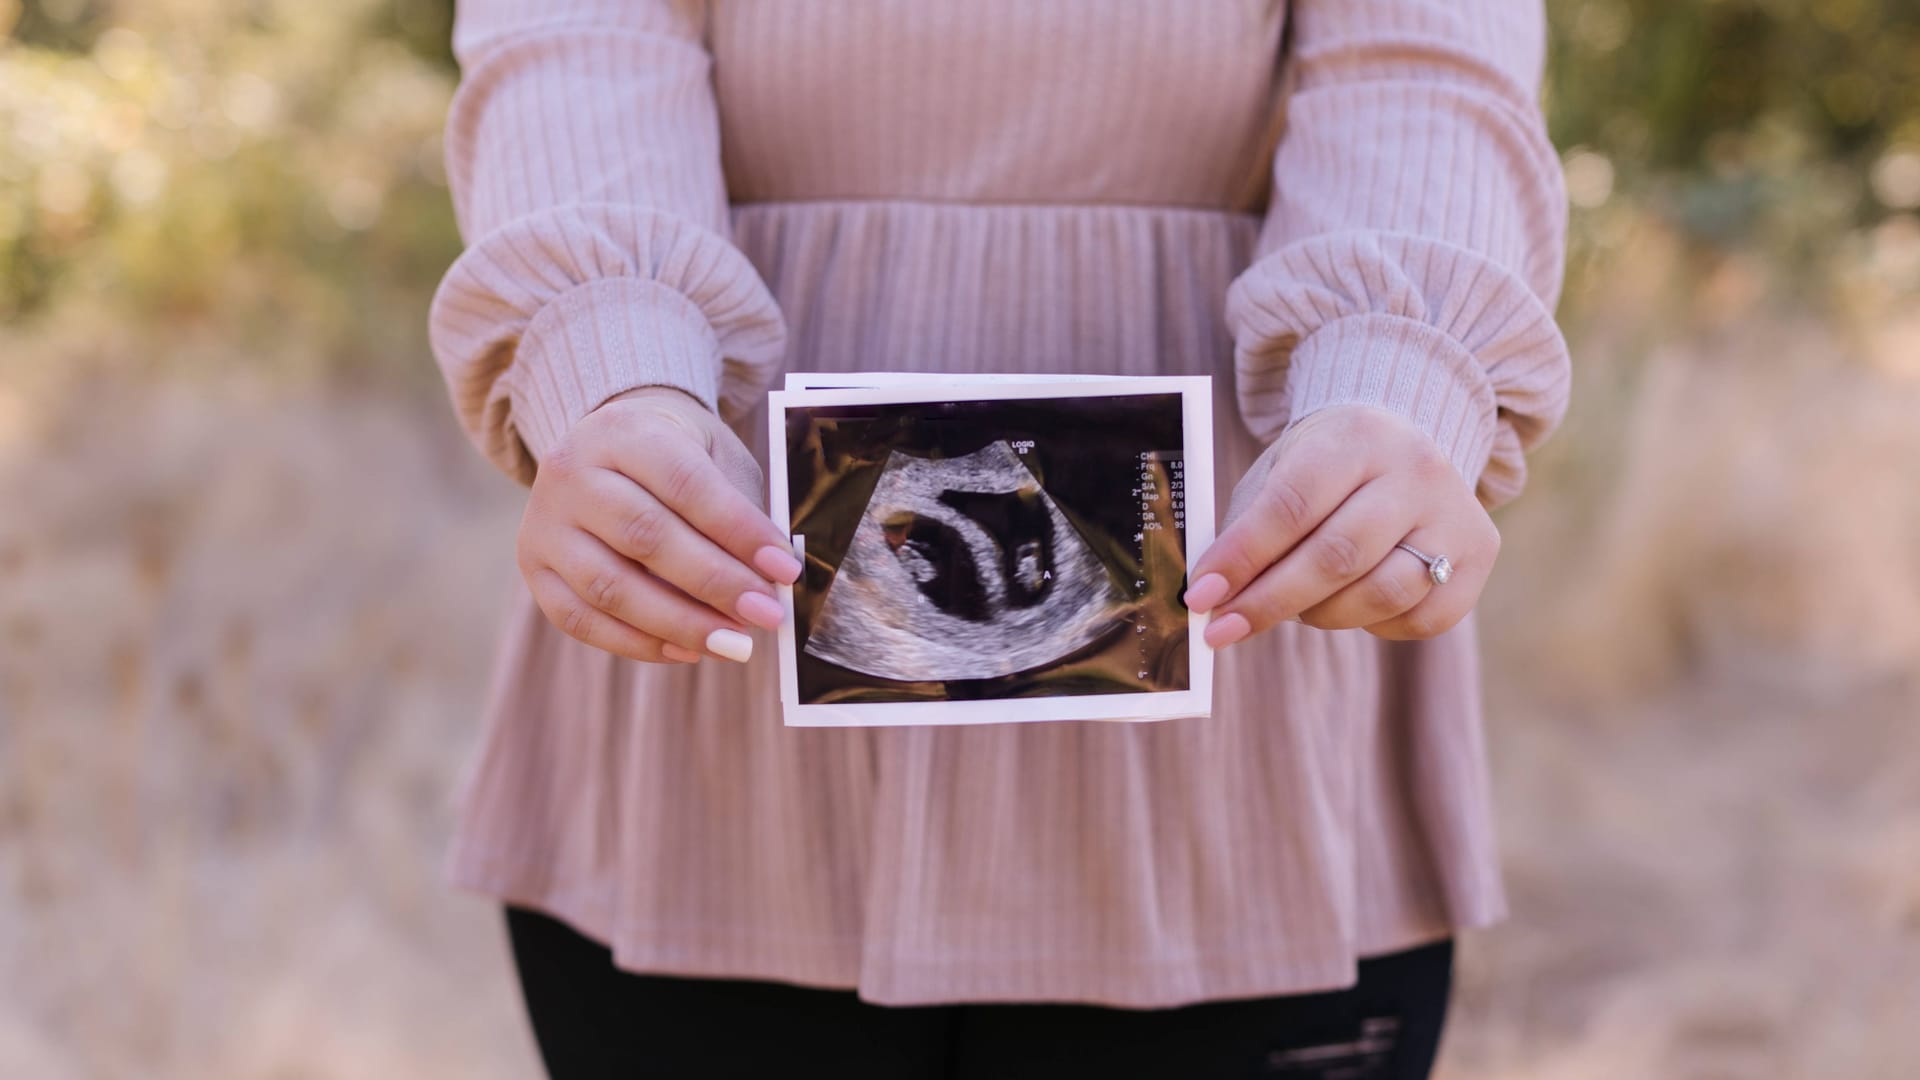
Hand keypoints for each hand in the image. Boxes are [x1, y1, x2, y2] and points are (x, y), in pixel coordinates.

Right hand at [517, 386, 801, 663]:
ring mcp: (545, 523)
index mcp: (622, 431)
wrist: (606, 446)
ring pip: (610, 586)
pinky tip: (688, 652)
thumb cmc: (676, 456)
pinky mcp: (534, 568)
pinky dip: (638, 644)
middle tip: (766, 615)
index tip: (784, 570)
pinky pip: (582, 620)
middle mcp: (571, 471)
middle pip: (645, 536)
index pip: (685, 483)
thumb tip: (768, 580)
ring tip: (735, 644)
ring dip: (680, 623)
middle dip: (714, 583)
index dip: (738, 531)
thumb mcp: (712, 456)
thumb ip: (737, 509)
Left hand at [1184, 406, 1498, 645]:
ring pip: (1380, 594)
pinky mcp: (1479, 554)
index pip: (1292, 506)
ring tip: (1295, 607)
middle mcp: (1416, 469)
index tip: (1202, 595)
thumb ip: (1248, 529)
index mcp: (1357, 436)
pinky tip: (1353, 603)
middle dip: (1270, 601)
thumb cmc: (1325, 468)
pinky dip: (1374, 625)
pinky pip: (1421, 617)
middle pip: (1337, 556)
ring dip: (1321, 614)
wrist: (1405, 441)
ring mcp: (1456, 513)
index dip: (1243, 557)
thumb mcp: (1280, 472)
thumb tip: (1214, 599)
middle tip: (1224, 629)